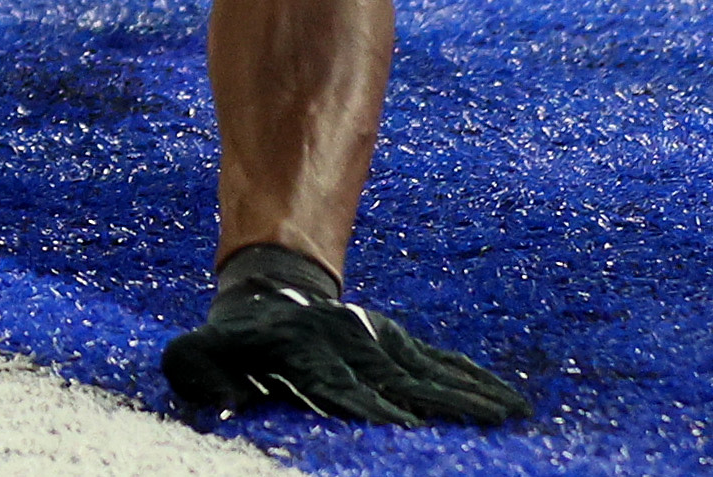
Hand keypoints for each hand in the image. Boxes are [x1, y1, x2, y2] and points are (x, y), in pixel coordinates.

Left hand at [162, 245, 528, 427]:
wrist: (266, 287)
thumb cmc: (236, 340)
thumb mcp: (206, 352)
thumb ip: (201, 370)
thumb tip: (206, 394)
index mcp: (309, 360)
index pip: (344, 390)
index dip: (372, 407)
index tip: (403, 424)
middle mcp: (352, 352)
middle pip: (403, 384)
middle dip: (444, 405)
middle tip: (486, 425)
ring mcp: (379, 346)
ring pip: (432, 372)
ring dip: (472, 393)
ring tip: (511, 412)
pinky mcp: (397, 344)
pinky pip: (441, 364)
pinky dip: (474, 380)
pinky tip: (506, 400)